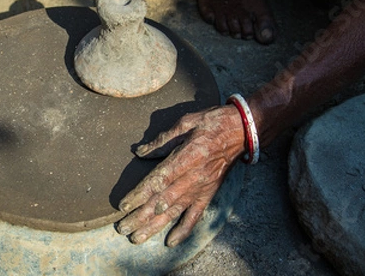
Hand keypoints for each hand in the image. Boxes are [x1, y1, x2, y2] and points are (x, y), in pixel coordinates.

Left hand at [116, 105, 244, 246]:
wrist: (242, 130)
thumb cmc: (212, 123)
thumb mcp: (185, 123)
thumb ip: (162, 140)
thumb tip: (140, 152)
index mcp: (184, 158)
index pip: (156, 181)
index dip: (138, 195)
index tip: (123, 206)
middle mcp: (191, 178)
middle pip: (161, 202)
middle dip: (140, 217)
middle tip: (122, 228)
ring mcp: (201, 188)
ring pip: (174, 212)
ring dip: (154, 226)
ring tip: (137, 238)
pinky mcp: (209, 194)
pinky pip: (196, 216)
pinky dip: (184, 230)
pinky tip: (171, 242)